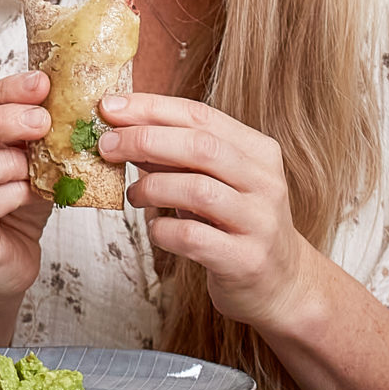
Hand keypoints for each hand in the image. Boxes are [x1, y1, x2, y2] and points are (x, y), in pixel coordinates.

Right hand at [0, 70, 53, 307]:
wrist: (4, 263)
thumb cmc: (14, 206)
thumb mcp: (25, 160)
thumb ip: (30, 133)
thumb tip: (60, 95)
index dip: (3, 90)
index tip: (41, 82)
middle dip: (1, 121)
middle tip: (43, 119)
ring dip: (6, 162)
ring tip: (37, 163)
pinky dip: (12, 194)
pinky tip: (34, 191)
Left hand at [93, 91, 327, 331]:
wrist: (281, 282)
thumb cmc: (236, 223)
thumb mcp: (214, 181)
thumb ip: (175, 156)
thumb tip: (120, 130)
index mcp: (258, 151)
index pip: (201, 116)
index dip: (151, 108)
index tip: (109, 107)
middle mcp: (265, 182)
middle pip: (200, 147)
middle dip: (144, 140)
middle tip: (106, 146)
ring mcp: (259, 221)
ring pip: (197, 190)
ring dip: (151, 188)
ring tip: (133, 195)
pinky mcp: (245, 259)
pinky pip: (192, 236)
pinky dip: (162, 230)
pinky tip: (156, 229)